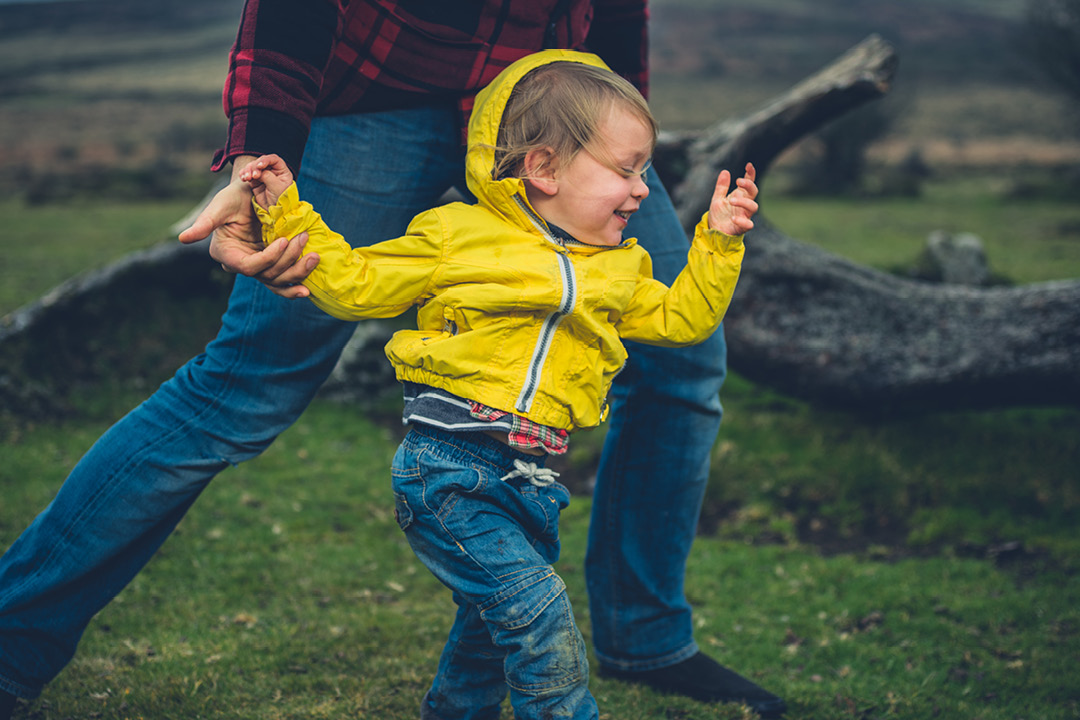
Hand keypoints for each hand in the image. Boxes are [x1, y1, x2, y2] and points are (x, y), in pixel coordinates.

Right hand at [177, 165, 318, 298]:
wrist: (251, 195)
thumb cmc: (233, 198)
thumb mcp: (219, 207)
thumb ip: (204, 224)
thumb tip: (182, 238)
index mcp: (227, 254)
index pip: (248, 266)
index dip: (267, 258)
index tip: (284, 241)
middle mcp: (242, 264)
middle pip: (266, 276)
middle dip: (288, 262)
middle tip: (303, 240)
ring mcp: (258, 267)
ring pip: (277, 281)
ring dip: (297, 273)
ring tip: (314, 258)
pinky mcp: (271, 265)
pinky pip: (282, 281)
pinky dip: (294, 285)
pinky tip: (307, 290)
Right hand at [237, 153, 294, 208]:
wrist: (275, 212)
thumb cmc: (280, 199)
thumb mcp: (276, 187)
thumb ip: (268, 176)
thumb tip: (259, 170)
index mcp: (282, 171)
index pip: (273, 159)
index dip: (266, 160)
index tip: (260, 166)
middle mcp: (273, 171)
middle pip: (261, 162)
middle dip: (255, 167)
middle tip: (253, 176)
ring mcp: (263, 175)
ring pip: (253, 167)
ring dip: (248, 170)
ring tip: (246, 178)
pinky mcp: (255, 181)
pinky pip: (248, 174)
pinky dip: (244, 174)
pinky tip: (243, 178)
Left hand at [708, 162, 758, 235]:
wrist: (714, 231)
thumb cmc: (719, 215)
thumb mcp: (717, 198)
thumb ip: (721, 187)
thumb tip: (725, 171)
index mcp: (740, 196)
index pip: (749, 183)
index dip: (751, 173)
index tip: (748, 165)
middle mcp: (744, 205)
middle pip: (754, 192)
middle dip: (749, 185)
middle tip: (738, 181)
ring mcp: (744, 215)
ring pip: (753, 207)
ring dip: (743, 202)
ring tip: (731, 200)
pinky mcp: (742, 227)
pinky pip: (748, 225)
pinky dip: (742, 221)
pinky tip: (733, 218)